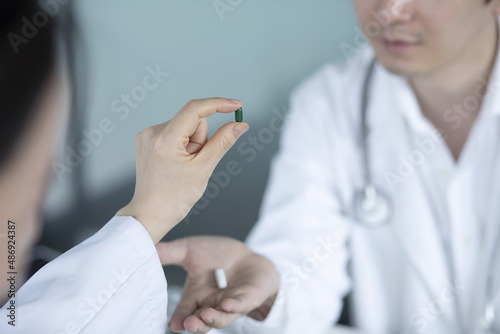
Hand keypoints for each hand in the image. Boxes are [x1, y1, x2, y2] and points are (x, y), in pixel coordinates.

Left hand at [116, 98, 248, 242]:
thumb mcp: (203, 169)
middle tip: (194, 162)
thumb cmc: (175, 198)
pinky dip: (181, 144)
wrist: (150, 215)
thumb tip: (240, 125)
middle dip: (200, 138)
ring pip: (184, 127)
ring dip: (191, 143)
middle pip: (192, 121)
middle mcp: (152, 133)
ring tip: (183, 166)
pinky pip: (174, 132)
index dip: (218, 104)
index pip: (195, 109)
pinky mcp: (146, 140)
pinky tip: (175, 163)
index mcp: (165, 140)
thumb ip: (222, 142)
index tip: (236, 105)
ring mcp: (146, 136)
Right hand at [157, 236, 279, 332]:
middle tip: (188, 324)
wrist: (248, 256)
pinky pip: (241, 305)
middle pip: (201, 321)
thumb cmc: (218, 255)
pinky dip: (235, 306)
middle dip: (194, 324)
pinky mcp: (248, 299)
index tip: (172, 324)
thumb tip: (148, 248)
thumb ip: (170, 252)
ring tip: (206, 316)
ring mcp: (229, 304)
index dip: (178, 319)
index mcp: (195, 296)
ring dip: (213, 319)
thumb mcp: (190, 249)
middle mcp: (211, 304)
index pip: (184, 312)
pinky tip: (228, 304)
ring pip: (221, 318)